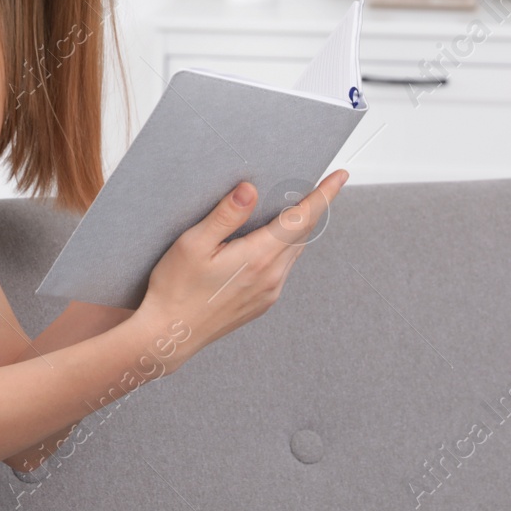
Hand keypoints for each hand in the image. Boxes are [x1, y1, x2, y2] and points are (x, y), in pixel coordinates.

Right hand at [134, 169, 347, 365]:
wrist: (170, 334)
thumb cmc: (176, 288)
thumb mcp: (193, 244)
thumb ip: (226, 215)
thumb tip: (251, 189)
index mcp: (257, 257)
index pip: (301, 218)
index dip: (323, 195)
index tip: (340, 176)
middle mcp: (271, 276)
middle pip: (303, 232)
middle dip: (313, 206)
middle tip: (318, 183)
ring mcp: (270, 291)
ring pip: (295, 250)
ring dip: (299, 227)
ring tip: (293, 207)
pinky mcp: (263, 302)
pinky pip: (284, 267)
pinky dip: (286, 247)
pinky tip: (271, 240)